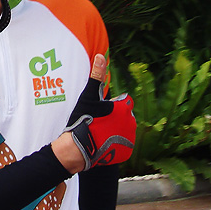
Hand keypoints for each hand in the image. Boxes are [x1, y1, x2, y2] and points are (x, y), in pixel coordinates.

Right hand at [64, 55, 135, 170]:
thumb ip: (97, 75)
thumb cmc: (84, 120)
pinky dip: (116, 143)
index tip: (102, 110)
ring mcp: (130, 138)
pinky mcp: (126, 152)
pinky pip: (123, 144)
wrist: (79, 148)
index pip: (123, 101)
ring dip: (116, 130)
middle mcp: (131, 122)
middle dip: (115, 117)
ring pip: (124, 130)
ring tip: (99, 133)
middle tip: (98, 122)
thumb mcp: (89, 96)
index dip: (113, 104)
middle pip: (124, 116)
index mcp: (124, 108)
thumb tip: (101, 56)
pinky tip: (103, 142)